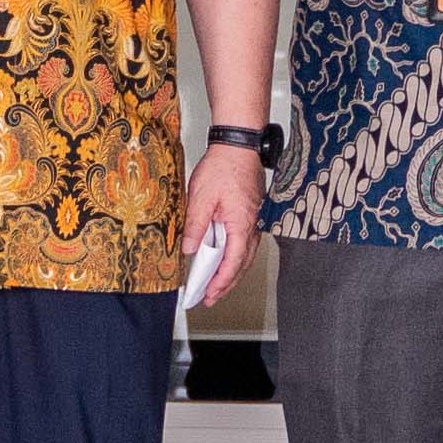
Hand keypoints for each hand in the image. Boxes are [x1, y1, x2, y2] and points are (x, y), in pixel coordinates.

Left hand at [180, 141, 264, 301]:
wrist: (239, 145)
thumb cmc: (223, 166)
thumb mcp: (200, 197)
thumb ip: (195, 226)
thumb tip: (189, 250)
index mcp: (241, 224)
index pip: (233, 262)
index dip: (221, 282)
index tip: (209, 294)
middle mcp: (251, 225)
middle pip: (242, 264)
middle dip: (226, 284)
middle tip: (211, 298)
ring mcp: (253, 220)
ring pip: (245, 255)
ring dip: (231, 272)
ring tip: (216, 284)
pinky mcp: (250, 214)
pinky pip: (244, 243)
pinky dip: (235, 257)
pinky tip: (224, 259)